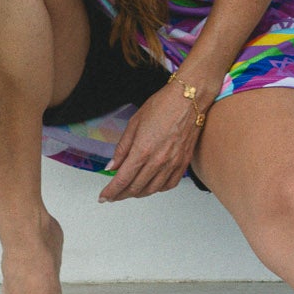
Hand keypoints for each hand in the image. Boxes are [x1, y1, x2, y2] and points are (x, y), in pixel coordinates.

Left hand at [100, 77, 209, 200]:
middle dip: (120, 195)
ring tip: (130, 190)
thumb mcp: (135, 122)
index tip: (104, 197)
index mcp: (142, 150)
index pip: (122, 180)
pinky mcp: (184, 161)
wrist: (190, 97)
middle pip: (135, 188)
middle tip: (114, 195)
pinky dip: (158, 189)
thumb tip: (112, 166)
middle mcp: (158, 160)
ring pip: (151, 190)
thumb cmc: (163, 104)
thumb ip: (122, 148)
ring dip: (138, 193)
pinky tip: (152, 184)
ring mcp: (172, 163)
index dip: (110, 192)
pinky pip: (169, 185)